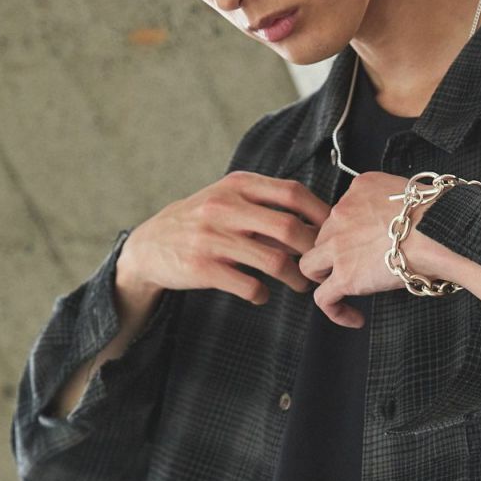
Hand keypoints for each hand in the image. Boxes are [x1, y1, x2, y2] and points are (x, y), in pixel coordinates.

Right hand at [117, 171, 329, 304]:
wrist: (148, 246)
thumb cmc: (201, 223)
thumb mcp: (228, 201)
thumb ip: (265, 207)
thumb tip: (315, 224)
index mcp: (237, 185)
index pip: (292, 193)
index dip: (320, 214)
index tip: (333, 232)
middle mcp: (224, 207)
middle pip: (289, 228)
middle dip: (313, 251)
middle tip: (321, 266)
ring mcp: (212, 238)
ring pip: (274, 261)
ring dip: (296, 279)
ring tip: (301, 285)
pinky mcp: (202, 269)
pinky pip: (249, 286)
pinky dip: (262, 295)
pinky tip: (262, 295)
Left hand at [298, 171, 430, 326]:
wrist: (439, 230)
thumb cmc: (438, 218)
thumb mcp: (410, 196)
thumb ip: (394, 205)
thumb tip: (399, 229)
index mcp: (360, 190)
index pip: (341, 213)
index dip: (348, 232)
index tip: (361, 246)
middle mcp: (342, 213)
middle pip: (323, 238)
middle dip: (335, 255)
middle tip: (356, 269)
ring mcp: (339, 245)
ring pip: (311, 264)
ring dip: (325, 279)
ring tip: (345, 291)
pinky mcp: (345, 275)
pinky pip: (323, 298)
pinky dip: (335, 311)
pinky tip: (353, 317)